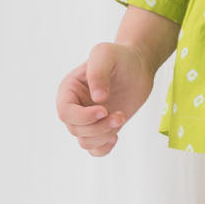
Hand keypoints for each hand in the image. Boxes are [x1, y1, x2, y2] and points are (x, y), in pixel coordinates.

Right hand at [56, 42, 155, 157]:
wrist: (138, 66)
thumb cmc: (120, 56)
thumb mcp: (105, 54)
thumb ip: (98, 73)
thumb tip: (97, 99)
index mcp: (69, 90)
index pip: (66, 113)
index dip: (83, 117)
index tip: (104, 110)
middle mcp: (75, 106)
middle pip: (76, 129)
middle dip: (99, 127)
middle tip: (120, 115)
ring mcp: (88, 119)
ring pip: (85, 141)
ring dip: (105, 135)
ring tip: (121, 118)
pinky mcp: (102, 128)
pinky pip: (95, 149)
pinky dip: (104, 148)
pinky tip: (116, 135)